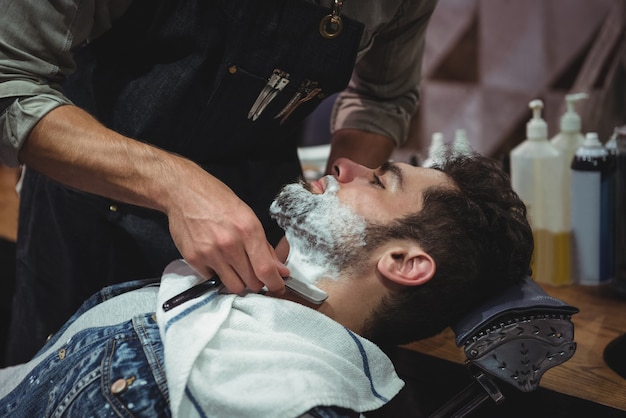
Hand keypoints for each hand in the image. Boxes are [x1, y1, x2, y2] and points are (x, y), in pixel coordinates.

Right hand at [166, 169, 288, 294]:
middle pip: (251, 283)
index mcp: (249, 230)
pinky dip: (218, 274)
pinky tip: (216, 259)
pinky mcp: (193, 259)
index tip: (278, 287)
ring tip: (235, 266)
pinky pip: (213, 279)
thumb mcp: (248, 217)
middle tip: (252, 270)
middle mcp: (230, 244)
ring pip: (234, 286)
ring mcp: (210, 253)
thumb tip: (280, 271)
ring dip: (238, 281)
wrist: (184, 192)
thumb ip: (265, 247)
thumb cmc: (219, 201)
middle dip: (256, 281)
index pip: (266, 269)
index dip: (275, 284)